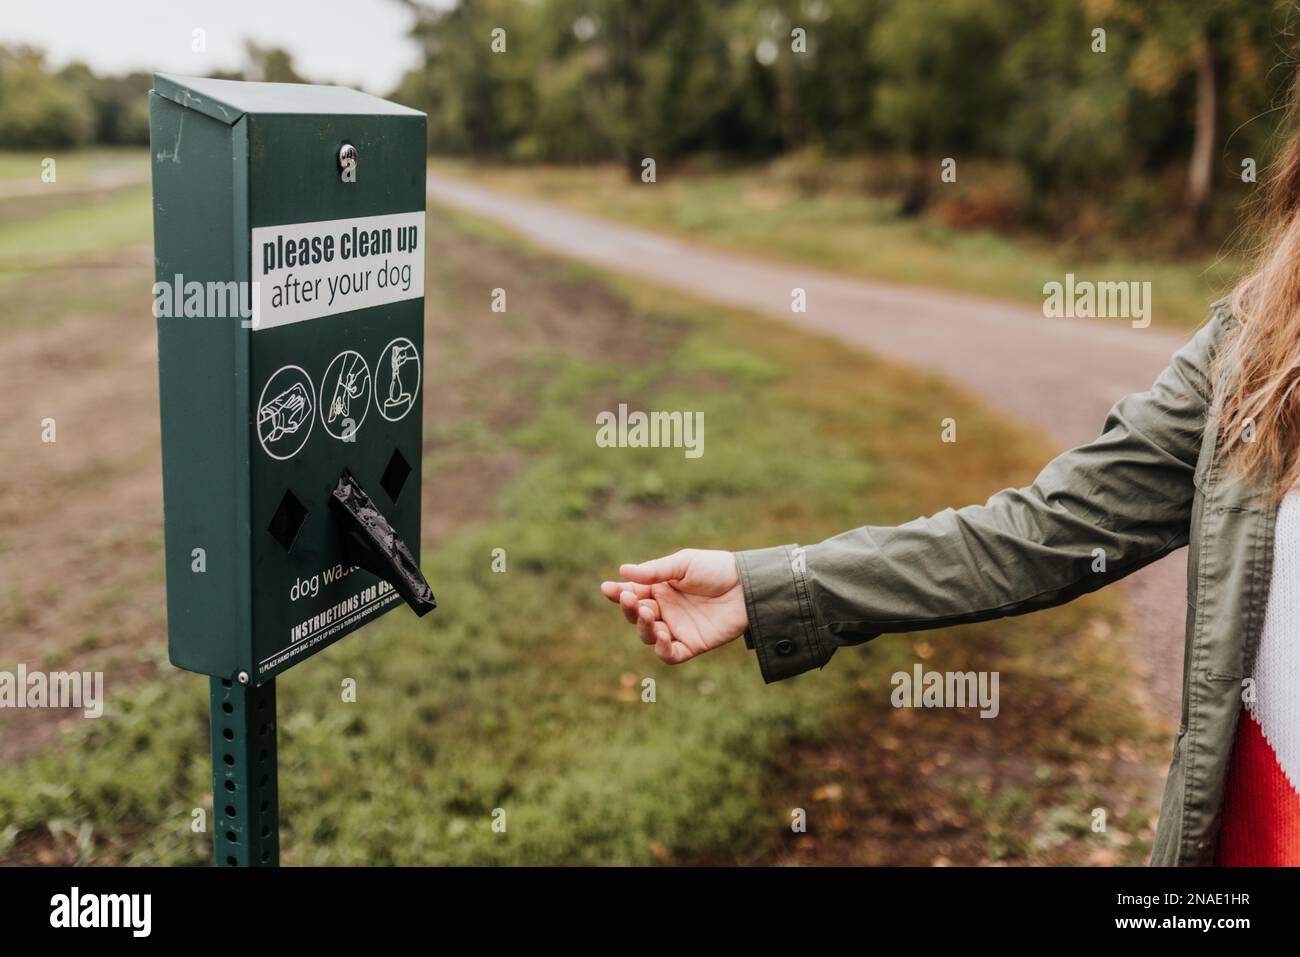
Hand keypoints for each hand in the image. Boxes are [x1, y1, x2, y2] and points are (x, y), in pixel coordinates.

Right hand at [600, 549, 748, 664]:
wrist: (748, 586)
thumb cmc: (716, 569)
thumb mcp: (683, 564)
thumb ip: (654, 571)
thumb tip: (622, 571)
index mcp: (660, 588)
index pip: (632, 593)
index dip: (618, 593)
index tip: (607, 588)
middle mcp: (665, 609)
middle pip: (636, 616)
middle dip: (630, 608)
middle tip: (631, 598)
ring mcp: (677, 628)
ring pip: (648, 636)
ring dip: (643, 627)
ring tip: (649, 613)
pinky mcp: (692, 645)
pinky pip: (669, 654)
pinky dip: (661, 649)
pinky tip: (662, 634)